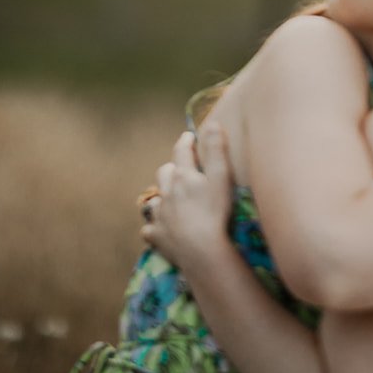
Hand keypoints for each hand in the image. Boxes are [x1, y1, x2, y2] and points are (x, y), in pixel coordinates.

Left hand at [141, 124, 235, 271]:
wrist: (201, 249)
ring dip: (161, 197)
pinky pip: (150, 229)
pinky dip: (155, 226)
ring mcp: (159, 215)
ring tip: (169, 200)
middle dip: (171, 168)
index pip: (181, 152)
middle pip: (164, 174)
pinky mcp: (156, 236)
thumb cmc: (215, 212)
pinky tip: (160, 229)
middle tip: (180, 170)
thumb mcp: (222, 177)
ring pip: (154, 201)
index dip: (186, 142)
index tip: (189, 136)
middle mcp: (167, 193)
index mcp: (183, 176)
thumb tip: (212, 123)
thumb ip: (217, 150)